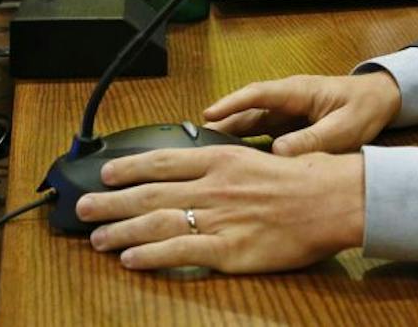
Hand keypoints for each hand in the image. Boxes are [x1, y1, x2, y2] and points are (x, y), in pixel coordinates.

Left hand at [77, 147, 364, 272]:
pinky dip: (150, 255)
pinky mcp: (228, 249)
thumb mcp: (261, 158)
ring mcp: (218, 218)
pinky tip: (130, 259)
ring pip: (155, 222)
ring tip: (96, 238)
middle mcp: (213, 186)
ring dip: (120, 230)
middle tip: (83, 208)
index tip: (106, 171)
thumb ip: (228, 166)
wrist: (334, 200)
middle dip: (111, 201)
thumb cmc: (307, 178)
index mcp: (222, 159)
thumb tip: (203, 167)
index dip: (130, 167)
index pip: (163, 161)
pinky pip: (179, 252)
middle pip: (149, 193)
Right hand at [202, 71, 401, 155]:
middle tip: (193, 142)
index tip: (209, 114)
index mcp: (298, 92)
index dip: (231, 104)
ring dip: (230, 135)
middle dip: (221, 123)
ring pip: (251, 123)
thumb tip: (279, 154)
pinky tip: (234, 163)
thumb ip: (313, 140)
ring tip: (204, 155)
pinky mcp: (289, 125)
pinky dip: (246, 145)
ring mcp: (287, 112)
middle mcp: (287, 100)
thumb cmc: (364, 108)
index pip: (258, 95)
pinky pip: (262, 135)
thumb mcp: (344, 128)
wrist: (381, 100)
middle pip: (247, 110)